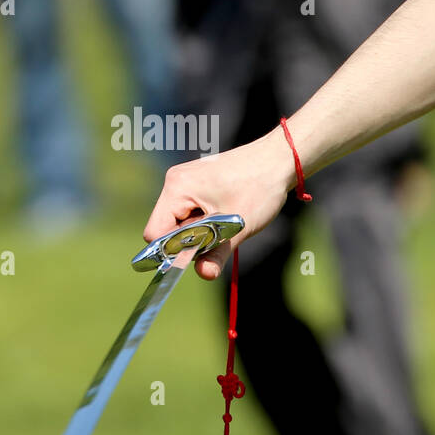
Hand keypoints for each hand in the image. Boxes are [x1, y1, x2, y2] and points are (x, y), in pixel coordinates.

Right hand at [143, 132, 292, 279]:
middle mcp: (175, 182)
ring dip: (202, 230)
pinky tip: (228, 212)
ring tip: (228, 220)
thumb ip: (217, 253)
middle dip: (192, 239)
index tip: (198, 255)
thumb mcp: (237, 227)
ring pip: (182, 222)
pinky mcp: (197, 184)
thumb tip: (204, 274)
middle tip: (222, 232)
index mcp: (177, 187)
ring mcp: (185, 181)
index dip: (173, 250)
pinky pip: (192, 212)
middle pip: (168, 228)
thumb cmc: (259, 187)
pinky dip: (208, 220)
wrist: (279, 161)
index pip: (155, 232)